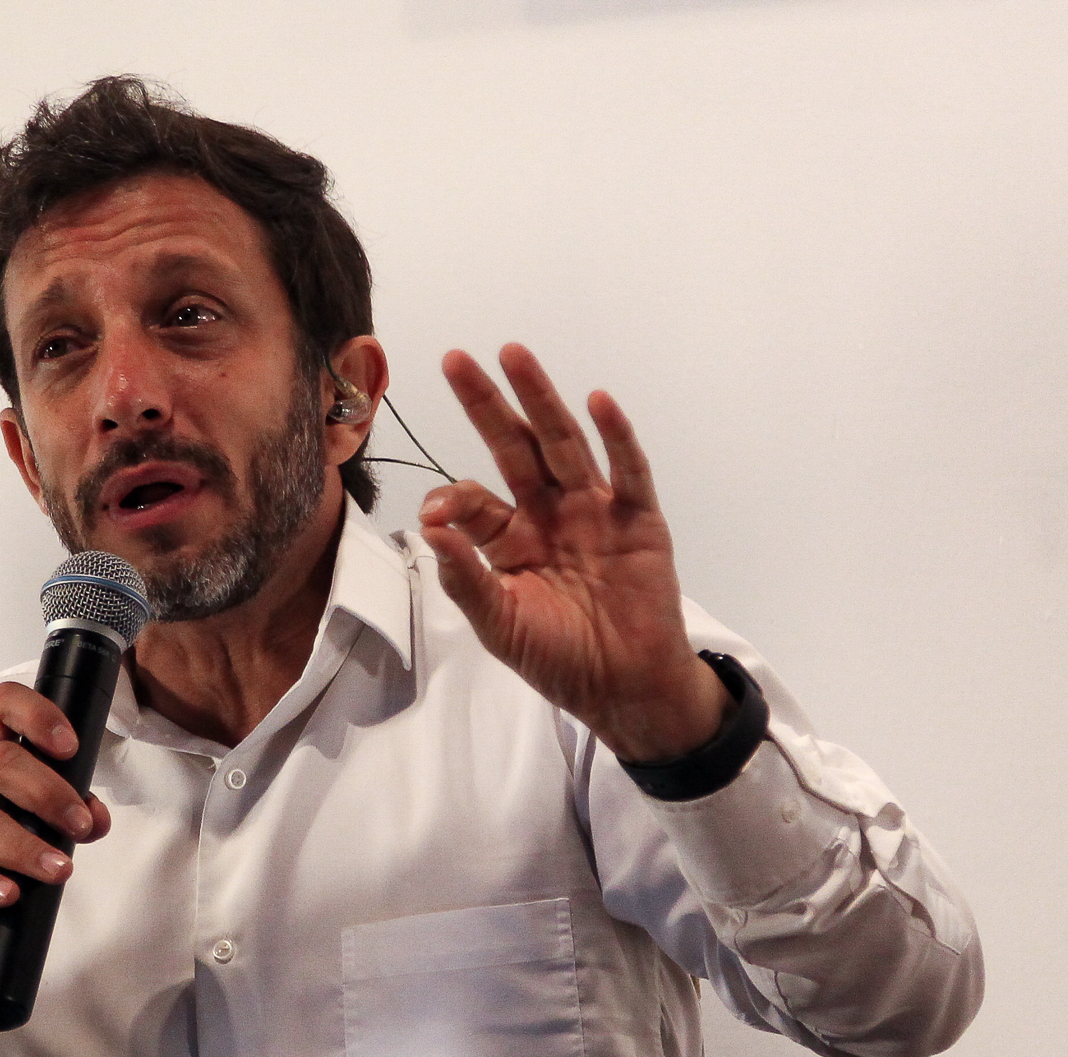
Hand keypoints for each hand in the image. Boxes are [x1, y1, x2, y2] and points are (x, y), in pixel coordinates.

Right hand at [0, 681, 111, 955]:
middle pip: (0, 763)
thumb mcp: (18, 815)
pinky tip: (9, 893)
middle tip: (81, 825)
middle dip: (49, 794)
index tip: (71, 748)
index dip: (39, 717)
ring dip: (27, 848)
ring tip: (59, 869)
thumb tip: (96, 818)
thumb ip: (61, 810)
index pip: (3, 704)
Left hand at [420, 343, 730, 764]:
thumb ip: (465, 579)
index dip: (453, 499)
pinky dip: (615, 436)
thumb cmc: (559, 659)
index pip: (475, 499)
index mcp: (511, 537)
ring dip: (540, 399)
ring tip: (514, 355)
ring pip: (564, 443)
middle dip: (486, 404)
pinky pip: (627, 472)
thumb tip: (428, 528)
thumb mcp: (500, 625)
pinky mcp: (639, 521)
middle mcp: (550, 512)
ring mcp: (595, 511)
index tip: (435, 513)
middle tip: (456, 360)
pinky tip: (597, 401)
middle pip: (515, 447)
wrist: (624, 690)